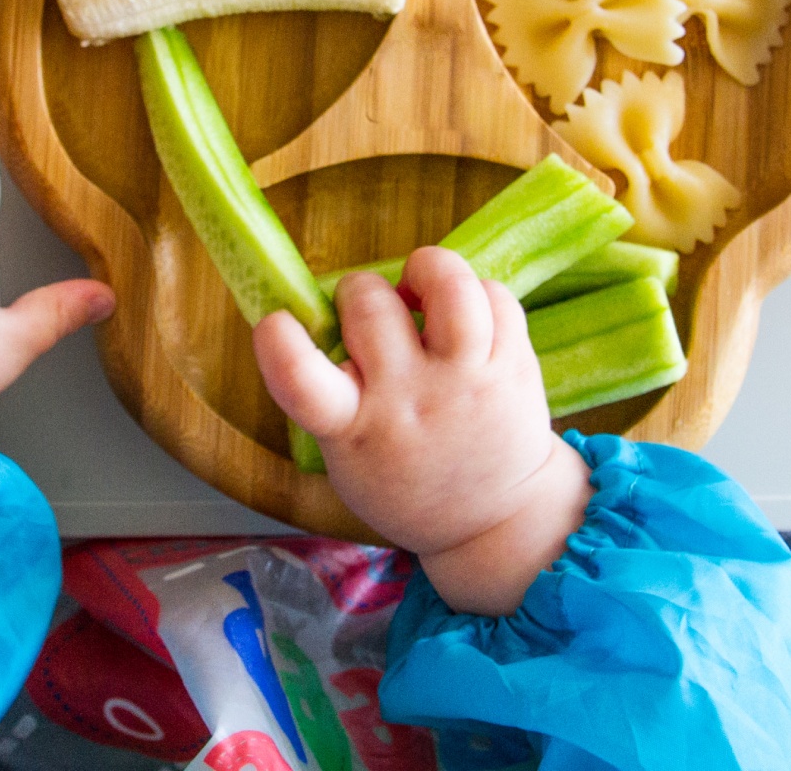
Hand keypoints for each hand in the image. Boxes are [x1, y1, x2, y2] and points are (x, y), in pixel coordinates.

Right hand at [253, 246, 591, 615]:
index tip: (275, 322)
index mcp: (353, 427)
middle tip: (370, 313)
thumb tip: (320, 309)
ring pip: (450, 285)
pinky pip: (495, 294)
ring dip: (427, 269)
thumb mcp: (345, 454)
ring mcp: (468, 380)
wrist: (496, 520)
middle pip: (371, 304)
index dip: (280, 342)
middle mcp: (410, 398)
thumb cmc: (402, 476)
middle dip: (360, 290)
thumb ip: (325, 390)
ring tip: (422, 290)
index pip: (302, 381)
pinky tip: (464, 316)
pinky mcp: (514, 365)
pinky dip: (475, 292)